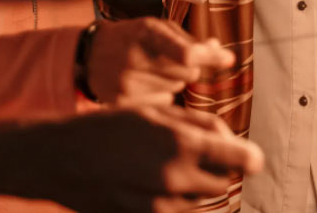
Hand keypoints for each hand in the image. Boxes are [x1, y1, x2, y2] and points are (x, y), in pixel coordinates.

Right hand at [0, 106, 262, 212]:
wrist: (62, 159)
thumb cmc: (110, 127)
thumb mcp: (157, 112)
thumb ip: (198, 125)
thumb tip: (229, 140)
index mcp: (182, 145)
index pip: (239, 159)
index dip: (251, 158)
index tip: (254, 159)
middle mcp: (176, 179)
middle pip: (223, 183)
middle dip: (221, 169)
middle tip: (204, 153)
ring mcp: (160, 206)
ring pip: (202, 202)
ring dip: (199, 186)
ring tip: (175, 165)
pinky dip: (180, 201)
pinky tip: (161, 183)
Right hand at [86, 18, 234, 105]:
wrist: (89, 57)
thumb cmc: (133, 38)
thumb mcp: (157, 29)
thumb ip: (190, 40)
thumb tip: (222, 54)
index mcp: (146, 33)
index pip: (186, 53)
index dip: (210, 58)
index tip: (228, 60)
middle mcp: (135, 58)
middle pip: (188, 73)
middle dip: (189, 68)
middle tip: (170, 61)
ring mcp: (127, 84)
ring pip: (177, 89)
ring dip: (174, 81)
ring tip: (151, 71)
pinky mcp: (123, 104)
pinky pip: (163, 103)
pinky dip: (160, 95)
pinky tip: (143, 86)